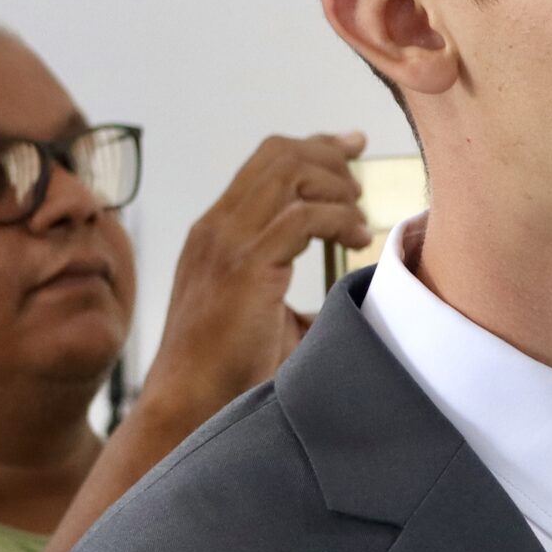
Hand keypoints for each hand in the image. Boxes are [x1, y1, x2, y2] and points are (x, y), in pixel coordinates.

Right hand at [147, 132, 369, 409]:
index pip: (265, 163)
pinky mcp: (246, 266)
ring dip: (337, 188)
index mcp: (215, 232)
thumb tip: (342, 279)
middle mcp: (217, 227)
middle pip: (279, 155)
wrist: (189, 405)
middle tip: (362, 186)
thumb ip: (283, 279)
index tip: (351, 146)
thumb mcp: (257, 308)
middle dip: (331, 156)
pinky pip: (303, 216)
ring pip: (290, 173)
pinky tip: (356, 241)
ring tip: (359, 221)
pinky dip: (339, 220)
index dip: (314, 147)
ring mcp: (227, 242)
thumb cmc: (225, 371)